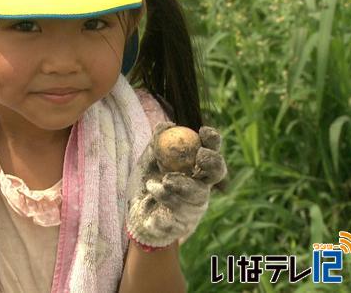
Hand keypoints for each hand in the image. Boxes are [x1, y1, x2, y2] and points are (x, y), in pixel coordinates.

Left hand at [126, 122, 226, 248]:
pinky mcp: (182, 224)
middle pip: (217, 172)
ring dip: (181, 184)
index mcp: (195, 169)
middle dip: (213, 162)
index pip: (211, 151)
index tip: (203, 130)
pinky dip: (163, 199)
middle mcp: (200, 186)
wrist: (133, 216)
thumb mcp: (148, 162)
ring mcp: (194, 207)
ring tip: (160, 181)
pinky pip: (177, 212)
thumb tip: (166, 125)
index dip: (212, 141)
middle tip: (200, 156)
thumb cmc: (146, 185)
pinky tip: (151, 193)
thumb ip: (156, 144)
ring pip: (199, 194)